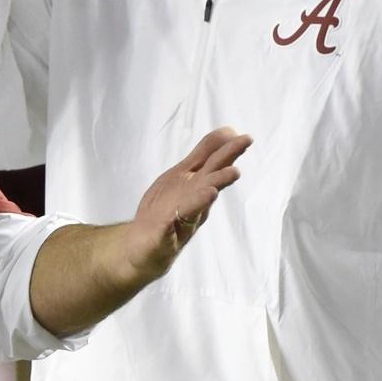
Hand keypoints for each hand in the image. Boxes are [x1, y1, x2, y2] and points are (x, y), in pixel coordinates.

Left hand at [121, 127, 250, 282]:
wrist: (140, 247)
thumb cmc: (165, 210)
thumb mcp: (182, 177)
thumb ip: (201, 159)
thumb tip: (225, 134)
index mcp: (194, 184)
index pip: (211, 164)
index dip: (220, 149)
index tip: (233, 133)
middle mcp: (192, 201)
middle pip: (210, 182)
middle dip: (223, 169)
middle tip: (241, 152)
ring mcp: (179, 220)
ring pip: (194, 208)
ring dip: (202, 199)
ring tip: (212, 190)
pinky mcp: (162, 238)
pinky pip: (166, 231)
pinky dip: (170, 225)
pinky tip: (174, 218)